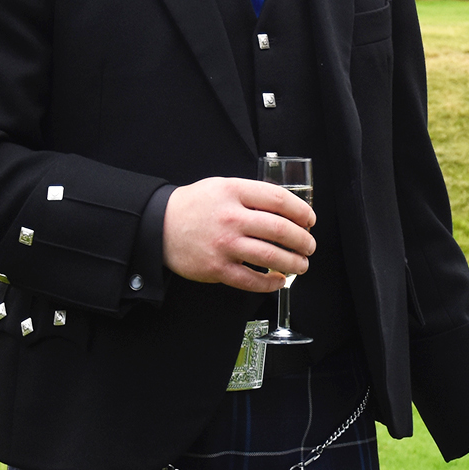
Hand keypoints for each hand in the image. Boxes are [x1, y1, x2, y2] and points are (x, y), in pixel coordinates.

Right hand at [162, 177, 314, 291]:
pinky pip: (252, 280)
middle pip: (281, 230)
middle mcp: (231, 218)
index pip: (280, 200)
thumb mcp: (222, 186)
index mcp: (234, 192)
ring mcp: (225, 245)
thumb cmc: (194, 206)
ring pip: (271, 257)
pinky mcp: (217, 269)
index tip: (310, 220)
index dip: (302, 212)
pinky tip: (278, 281)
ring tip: (302, 264)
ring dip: (293, 263)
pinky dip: (271, 283)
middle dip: (303, 241)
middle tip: (310, 246)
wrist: (158, 226)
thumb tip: (287, 210)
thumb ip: (251, 195)